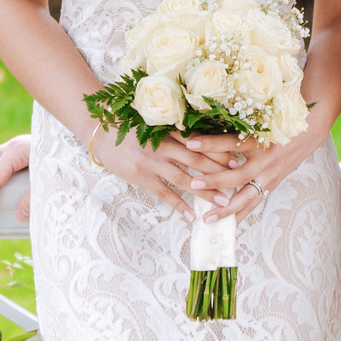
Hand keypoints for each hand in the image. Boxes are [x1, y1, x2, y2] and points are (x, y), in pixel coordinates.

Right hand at [102, 129, 247, 221]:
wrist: (102, 134)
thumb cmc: (132, 128)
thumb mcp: (156, 124)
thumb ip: (177, 132)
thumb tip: (206, 142)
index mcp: (170, 130)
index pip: (200, 141)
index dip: (220, 150)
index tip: (238, 157)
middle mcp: (163, 145)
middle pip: (197, 159)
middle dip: (219, 171)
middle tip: (239, 181)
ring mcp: (152, 162)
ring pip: (184, 178)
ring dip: (205, 191)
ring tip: (223, 202)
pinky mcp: (141, 176)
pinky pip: (164, 193)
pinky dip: (179, 205)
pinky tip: (191, 216)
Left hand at [182, 129, 313, 225]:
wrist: (307, 134)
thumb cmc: (279, 123)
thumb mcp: (260, 120)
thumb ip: (237, 123)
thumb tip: (206, 120)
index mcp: (261, 140)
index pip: (232, 142)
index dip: (211, 143)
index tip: (190, 143)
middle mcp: (265, 161)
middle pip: (238, 175)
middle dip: (215, 182)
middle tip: (193, 185)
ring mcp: (269, 176)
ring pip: (247, 197)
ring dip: (226, 209)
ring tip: (207, 218)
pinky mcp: (271, 186)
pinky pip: (253, 204)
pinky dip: (239, 215)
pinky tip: (225, 225)